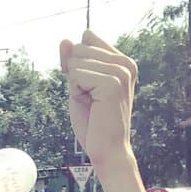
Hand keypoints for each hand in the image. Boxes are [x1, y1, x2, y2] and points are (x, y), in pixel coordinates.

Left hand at [58, 32, 136, 171]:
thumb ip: (72, 61)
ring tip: (93, 104)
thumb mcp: (79, 86)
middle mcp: (126, 63)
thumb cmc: (94, 124)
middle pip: (80, 48)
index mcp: (123, 61)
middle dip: (76, 75)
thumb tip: (64, 39)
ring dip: (77, 86)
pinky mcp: (113, 81)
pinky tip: (93, 106)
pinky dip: (76, 92)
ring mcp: (121, 71)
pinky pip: (76, 74)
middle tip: (92, 100)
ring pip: (76, 60)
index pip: (87, 39)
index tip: (89, 88)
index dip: (77, 63)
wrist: (107, 152)